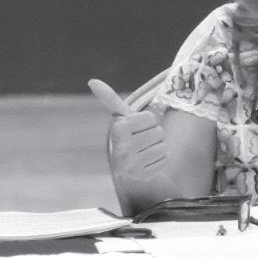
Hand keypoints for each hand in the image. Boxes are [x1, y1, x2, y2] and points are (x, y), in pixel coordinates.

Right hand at [89, 78, 176, 214]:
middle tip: (140, 142)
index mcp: (118, 128)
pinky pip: (165, 160)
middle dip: (153, 135)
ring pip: (164, 146)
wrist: (125, 170)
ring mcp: (133, 164)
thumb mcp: (119, 119)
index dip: (146, 122)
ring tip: (144, 152)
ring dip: (158, 148)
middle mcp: (123, 147)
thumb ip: (109, 99)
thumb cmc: (126, 137)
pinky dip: (160, 161)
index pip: (151, 118)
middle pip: (159, 132)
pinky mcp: (143, 176)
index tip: (135, 129)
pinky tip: (147, 163)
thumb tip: (92, 80)